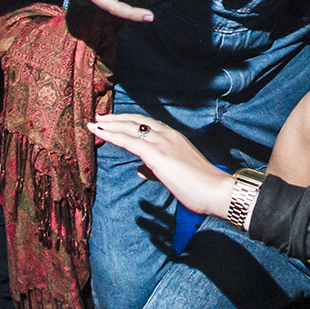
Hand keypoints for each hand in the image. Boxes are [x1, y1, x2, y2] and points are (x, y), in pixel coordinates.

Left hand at [85, 114, 232, 216]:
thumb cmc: (201, 187)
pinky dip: (112, 135)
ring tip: (94, 123)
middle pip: (136, 121)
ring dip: (110, 124)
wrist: (216, 190)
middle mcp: (168, 135)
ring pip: (130, 128)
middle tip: (99, 118)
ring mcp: (163, 143)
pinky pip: (129, 141)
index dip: (128, 121)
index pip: (147, 124)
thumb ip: (157, 170)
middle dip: (116, 119)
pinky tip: (100, 133)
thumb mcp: (177, 175)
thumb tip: (142, 171)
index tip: (113, 121)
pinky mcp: (157, 154)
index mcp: (174, 138)